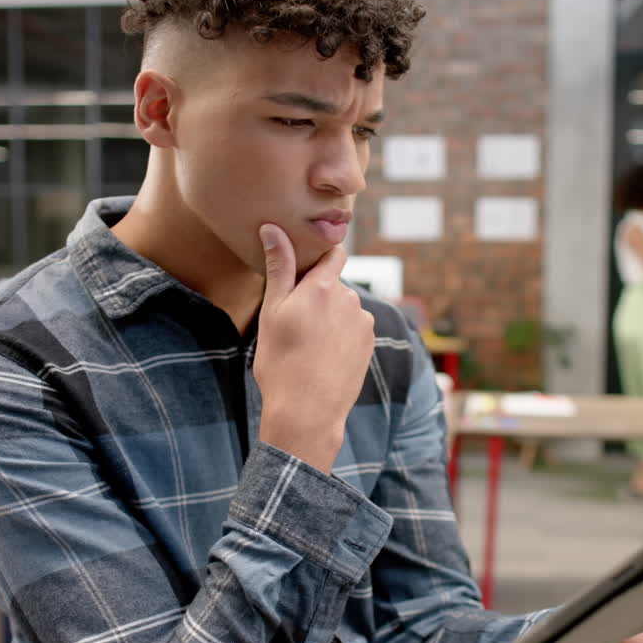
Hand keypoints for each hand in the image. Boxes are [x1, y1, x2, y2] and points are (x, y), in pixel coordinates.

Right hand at [254, 223, 374, 472]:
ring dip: (330, 317)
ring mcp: (364, 324)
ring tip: (307, 343)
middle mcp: (351, 300)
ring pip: (344, 309)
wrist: (307, 413)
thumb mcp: (272, 312)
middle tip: (294, 320)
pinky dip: (340, 336)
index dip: (319, 256)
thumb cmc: (282, 363)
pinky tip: (322, 356)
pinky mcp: (369, 346)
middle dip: (318, 294)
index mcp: (325, 287)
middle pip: (335, 284)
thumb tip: (273, 229)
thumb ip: (279, 267)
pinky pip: (353, 330)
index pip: (333, 253)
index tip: (303, 268)